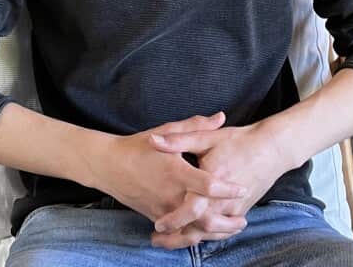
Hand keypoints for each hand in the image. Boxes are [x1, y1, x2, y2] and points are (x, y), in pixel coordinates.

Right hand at [83, 113, 249, 227]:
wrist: (108, 166)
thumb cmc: (137, 147)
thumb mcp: (165, 132)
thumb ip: (194, 127)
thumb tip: (221, 117)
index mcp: (175, 172)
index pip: (207, 185)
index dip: (227, 189)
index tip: (242, 188)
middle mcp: (170, 194)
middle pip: (203, 216)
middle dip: (225, 222)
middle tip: (243, 219)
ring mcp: (163, 209)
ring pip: (192, 229)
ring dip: (214, 232)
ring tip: (232, 228)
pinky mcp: (156, 217)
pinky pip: (179, 232)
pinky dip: (195, 235)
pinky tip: (209, 232)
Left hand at [146, 121, 293, 249]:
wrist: (271, 149)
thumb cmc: (238, 141)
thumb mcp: (207, 137)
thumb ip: (179, 140)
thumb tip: (153, 141)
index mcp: (212, 180)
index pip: (191, 208)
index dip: (174, 219)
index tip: (157, 226)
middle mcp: (224, 199)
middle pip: (199, 227)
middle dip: (177, 237)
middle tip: (156, 239)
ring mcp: (234, 208)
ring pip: (211, 232)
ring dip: (190, 239)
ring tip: (170, 241)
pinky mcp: (241, 211)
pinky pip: (223, 230)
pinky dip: (208, 236)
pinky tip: (195, 236)